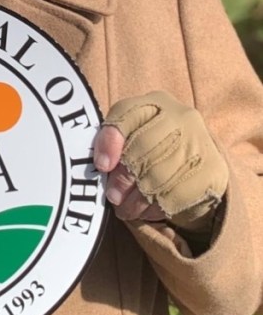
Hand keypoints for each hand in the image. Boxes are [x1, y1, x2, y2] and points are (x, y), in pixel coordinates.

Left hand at [93, 92, 227, 228]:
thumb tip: (104, 164)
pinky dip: (157, 208)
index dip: (110, 142)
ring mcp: (201, 143)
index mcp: (155, 103)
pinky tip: (146, 212)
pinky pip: (179, 194)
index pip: (126, 114)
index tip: (102, 167)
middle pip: (145, 148)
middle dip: (124, 179)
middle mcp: (182, 116)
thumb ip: (111, 139)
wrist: (196, 157)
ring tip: (126, 210)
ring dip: (138, 200)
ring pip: (161, 175)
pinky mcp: (213, 170)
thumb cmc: (150, 144)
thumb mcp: (128, 133)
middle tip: (114, 198)